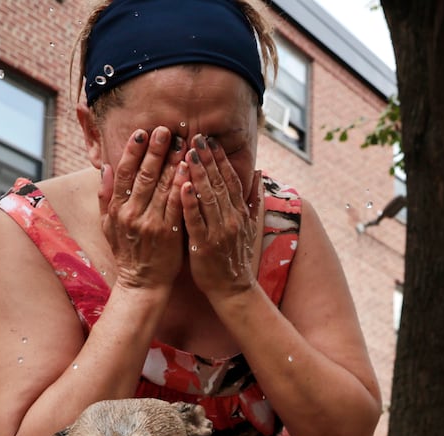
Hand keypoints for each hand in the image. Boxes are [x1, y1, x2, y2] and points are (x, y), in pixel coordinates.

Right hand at [99, 126, 185, 289]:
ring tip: (182, 143)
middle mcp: (131, 214)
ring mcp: (150, 223)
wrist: (142, 283)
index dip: (132, 151)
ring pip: (161, 187)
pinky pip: (175, 205)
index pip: (124, 173)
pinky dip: (181, 186)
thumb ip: (105, 197)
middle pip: (143, 175)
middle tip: (165, 130)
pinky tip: (188, 170)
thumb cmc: (127, 252)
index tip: (141, 132)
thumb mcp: (107, 225)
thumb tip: (106, 168)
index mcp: (117, 209)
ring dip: (171, 162)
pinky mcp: (168, 233)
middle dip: (155, 150)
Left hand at [179, 134, 260, 302]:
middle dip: (208, 159)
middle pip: (219, 183)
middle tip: (196, 136)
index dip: (221, 159)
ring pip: (208, 197)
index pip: (230, 179)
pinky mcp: (204, 245)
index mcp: (240, 213)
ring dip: (199, 174)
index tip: (211, 140)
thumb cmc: (236, 257)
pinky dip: (190, 202)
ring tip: (189, 153)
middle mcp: (232, 219)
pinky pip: (196, 220)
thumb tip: (260, 174)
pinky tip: (183, 185)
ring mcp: (219, 232)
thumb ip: (254, 200)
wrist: (233, 290)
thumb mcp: (251, 227)